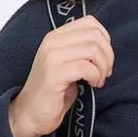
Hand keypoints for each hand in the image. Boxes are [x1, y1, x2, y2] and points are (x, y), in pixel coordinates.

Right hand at [9, 16, 113, 136]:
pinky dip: (96, 76)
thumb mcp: (69, 64)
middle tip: (105, 73)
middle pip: (95, 35)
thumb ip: (82, 50)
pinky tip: (92, 85)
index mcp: (56, 36)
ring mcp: (52, 56)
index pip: (90, 22)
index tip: (104, 59)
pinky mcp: (55, 73)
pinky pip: (86, 67)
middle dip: (107, 55)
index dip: (105, 40)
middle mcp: (52, 41)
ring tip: (98, 80)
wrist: (30, 114)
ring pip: (93, 49)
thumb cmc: (53, 93)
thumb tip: (105, 47)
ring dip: (103, 67)